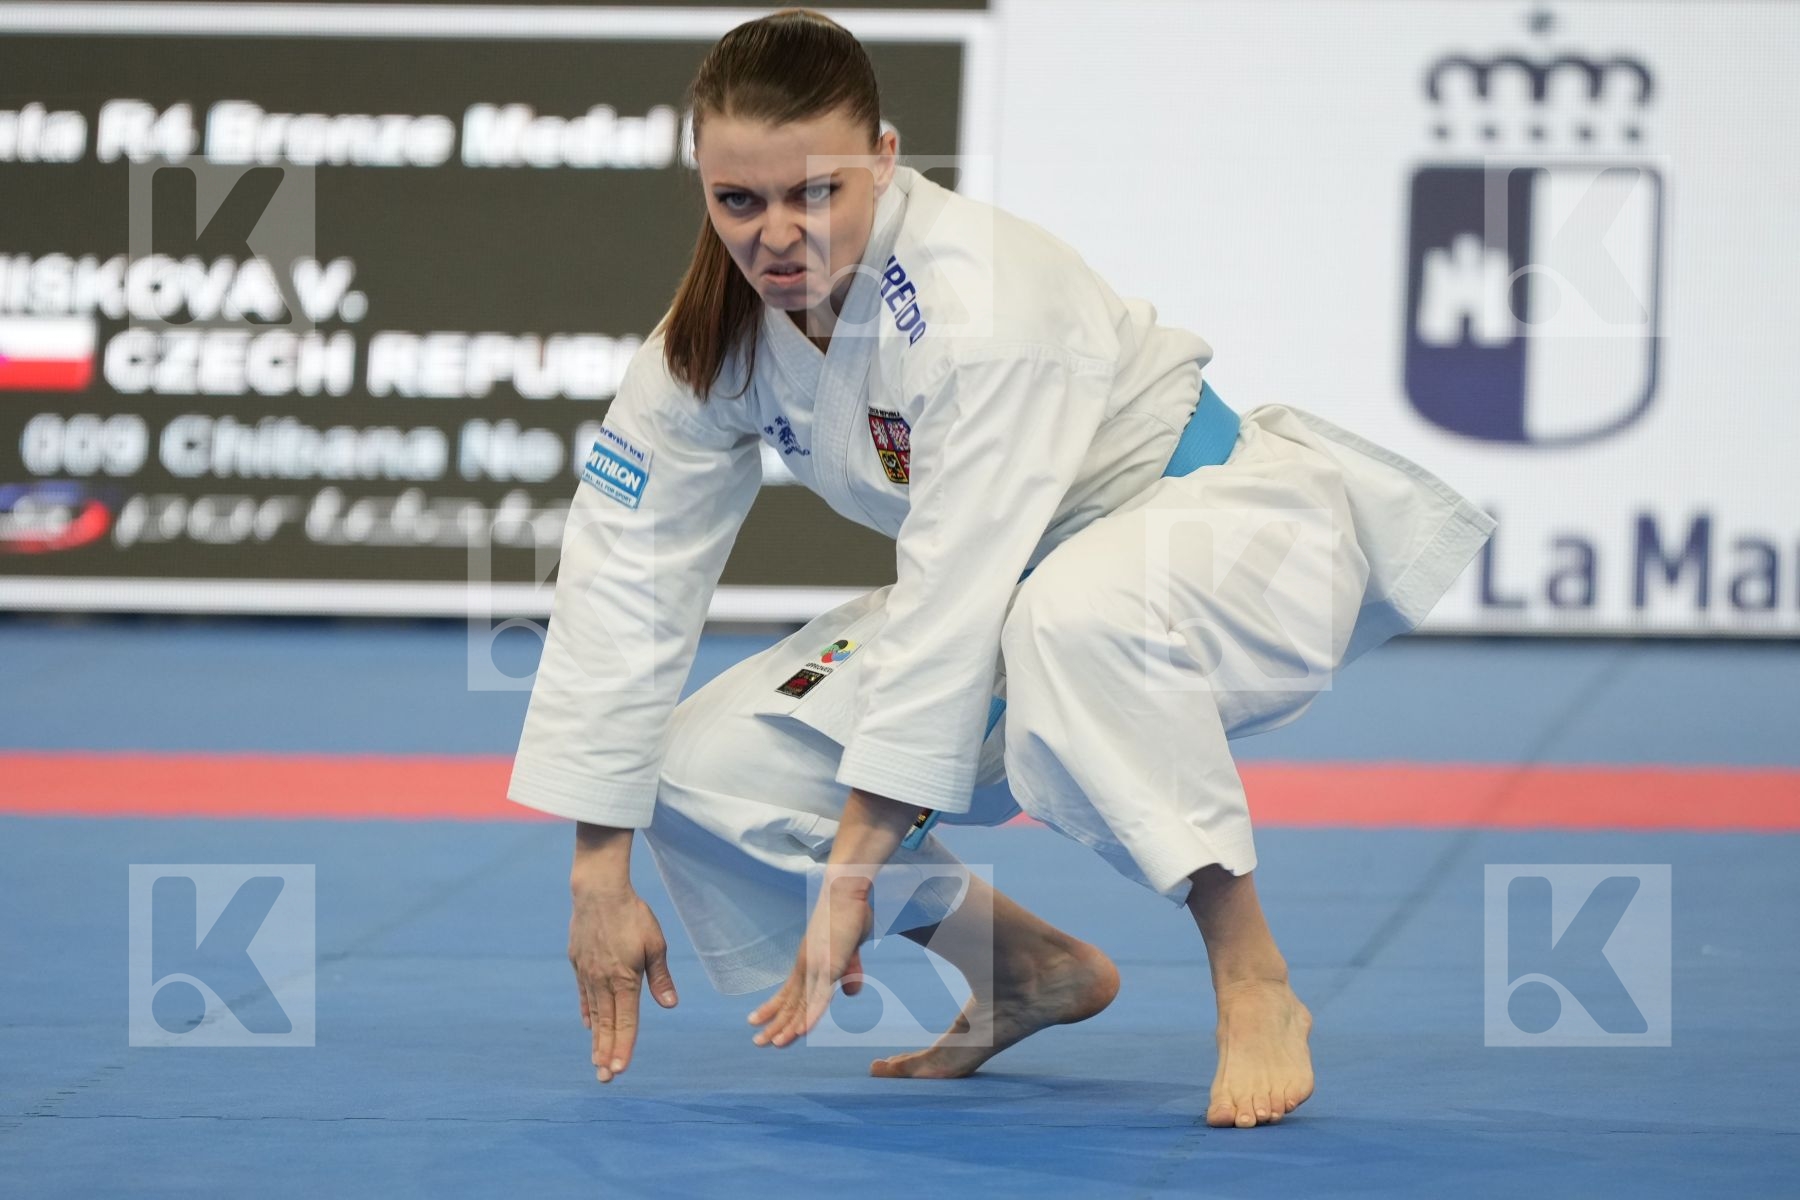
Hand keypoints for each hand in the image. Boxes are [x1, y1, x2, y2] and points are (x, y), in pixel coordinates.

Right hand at [568, 880, 678, 1082]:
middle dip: (606, 1054)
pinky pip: (583, 995)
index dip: (623, 1047)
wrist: (598, 891)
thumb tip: (670, 1004)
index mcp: (625, 979)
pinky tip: (588, 1027)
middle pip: (606, 1025)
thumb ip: (661, 977)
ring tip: (596, 1062)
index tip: (620, 1070)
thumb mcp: (656, 944)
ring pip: (593, 1014)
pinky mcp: (578, 963)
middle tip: (604, 1080)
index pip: (625, 1021)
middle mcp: (603, 981)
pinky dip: (587, 1012)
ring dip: (595, 1040)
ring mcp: (587, 973)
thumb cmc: (633, 915)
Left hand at [748, 871, 873, 1046]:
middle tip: (758, 1042)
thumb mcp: (852, 949)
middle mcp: (807, 966)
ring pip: (801, 1005)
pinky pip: (820, 997)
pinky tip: (802, 1032)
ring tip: (774, 1044)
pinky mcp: (830, 966)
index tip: (757, 1022)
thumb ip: (850, 972)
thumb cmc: (850, 914)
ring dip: (789, 1027)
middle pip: (789, 1002)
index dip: (774, 1009)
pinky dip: (811, 1016)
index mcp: (808, 962)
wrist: (847, 890)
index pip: (788, 993)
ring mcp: (817, 967)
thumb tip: (852, 994)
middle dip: (775, 1024)